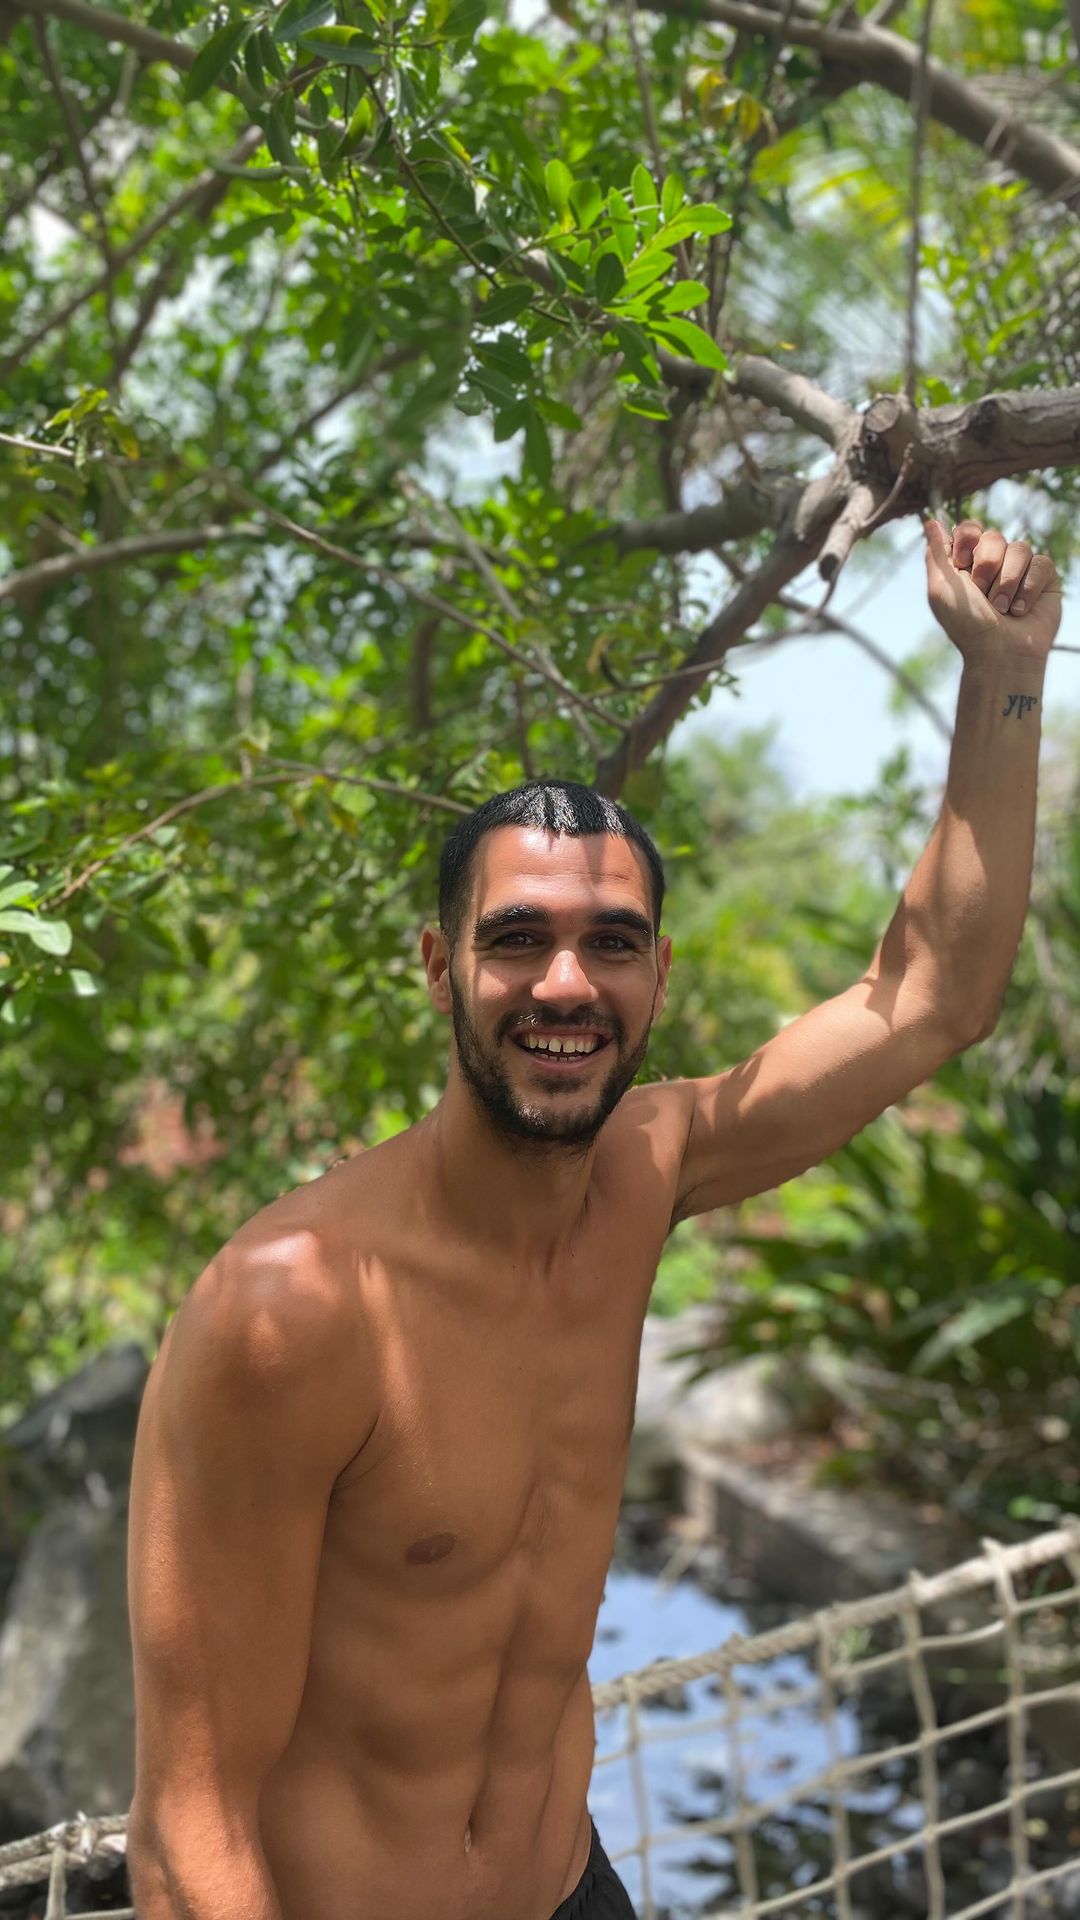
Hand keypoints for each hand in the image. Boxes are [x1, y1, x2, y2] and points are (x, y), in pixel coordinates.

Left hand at [924, 518, 1061, 664]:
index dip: (967, 540)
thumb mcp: (941, 589)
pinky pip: (1040, 563)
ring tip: (1002, 608)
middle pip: (994, 536)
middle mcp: (994, 563)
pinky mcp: (1044, 578)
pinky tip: (1021, 609)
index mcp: (967, 563)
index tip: (962, 563)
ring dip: (1006, 582)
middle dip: (986, 566)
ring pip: (1019, 548)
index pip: (970, 529)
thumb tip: (931, 521)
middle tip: (982, 594)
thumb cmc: (968, 624)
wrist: (1000, 652)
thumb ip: (936, 554)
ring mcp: (1020, 569)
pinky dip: (1028, 588)